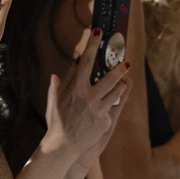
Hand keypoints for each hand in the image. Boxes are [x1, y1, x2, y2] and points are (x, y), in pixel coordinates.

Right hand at [44, 28, 131, 162]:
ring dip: (121, 84)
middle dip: (119, 68)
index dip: (91, 45)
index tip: (97, 33)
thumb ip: (58, 86)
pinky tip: (113, 102)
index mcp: (74, 89)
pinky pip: (113, 107)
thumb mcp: (54, 102)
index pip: (85, 61)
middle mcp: (88, 97)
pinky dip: (113, 103)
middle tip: (125, 62)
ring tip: (123, 81)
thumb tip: (58, 73)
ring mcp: (99, 109)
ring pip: (117, 91)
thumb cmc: (57, 122)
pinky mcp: (106, 120)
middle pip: (110, 76)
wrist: (64, 146)